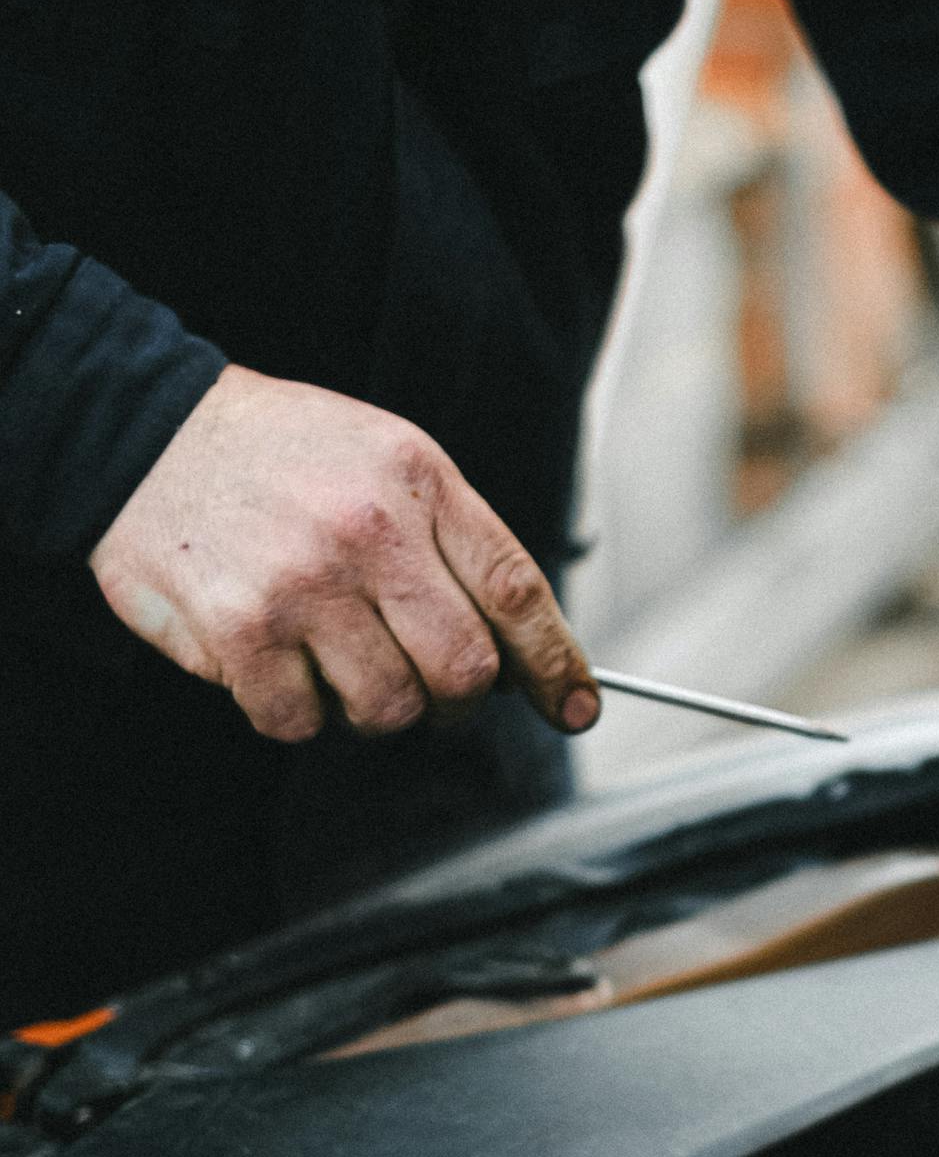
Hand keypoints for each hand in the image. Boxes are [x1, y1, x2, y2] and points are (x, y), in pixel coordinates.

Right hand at [91, 365, 600, 744]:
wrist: (144, 432)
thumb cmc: (280, 457)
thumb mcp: (387, 460)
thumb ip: (455, 545)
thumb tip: (524, 657)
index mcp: (417, 482)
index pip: (515, 592)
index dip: (555, 664)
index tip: (575, 709)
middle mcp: (367, 531)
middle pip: (462, 674)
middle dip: (453, 699)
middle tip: (424, 682)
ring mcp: (302, 585)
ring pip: (387, 711)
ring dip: (369, 705)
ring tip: (334, 654)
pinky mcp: (239, 632)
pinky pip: (301, 724)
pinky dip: (296, 710)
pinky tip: (277, 659)